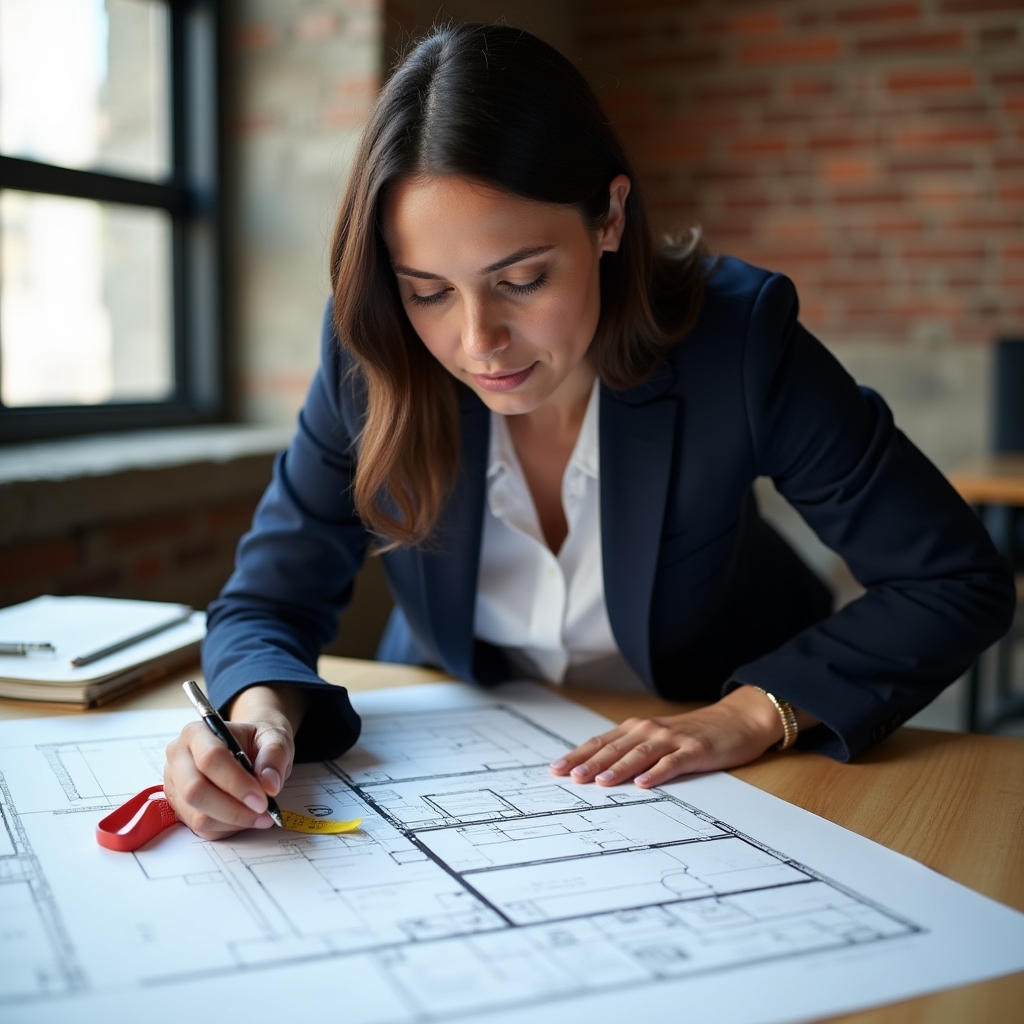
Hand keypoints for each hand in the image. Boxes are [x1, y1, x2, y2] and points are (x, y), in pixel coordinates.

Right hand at [163, 685, 305, 839]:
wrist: (247, 748)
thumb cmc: (256, 741)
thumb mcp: (274, 737)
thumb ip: (275, 755)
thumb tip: (269, 784)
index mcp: (196, 733)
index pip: (209, 759)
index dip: (236, 782)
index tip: (263, 797)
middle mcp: (178, 759)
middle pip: (195, 791)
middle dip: (233, 808)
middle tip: (264, 811)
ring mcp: (176, 786)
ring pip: (198, 816)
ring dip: (234, 821)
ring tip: (261, 815)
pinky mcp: (181, 809)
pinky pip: (203, 829)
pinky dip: (229, 828)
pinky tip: (246, 816)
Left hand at [550, 685, 803, 788]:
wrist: (737, 720)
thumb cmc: (694, 733)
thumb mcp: (659, 738)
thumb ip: (632, 751)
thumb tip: (599, 770)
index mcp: (638, 729)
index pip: (601, 743)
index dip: (578, 755)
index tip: (556, 769)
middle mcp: (650, 730)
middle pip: (614, 748)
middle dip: (590, 763)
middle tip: (570, 778)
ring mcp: (672, 739)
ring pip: (639, 754)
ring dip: (618, 768)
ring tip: (599, 782)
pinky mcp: (694, 750)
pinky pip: (672, 763)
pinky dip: (656, 772)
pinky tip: (643, 783)